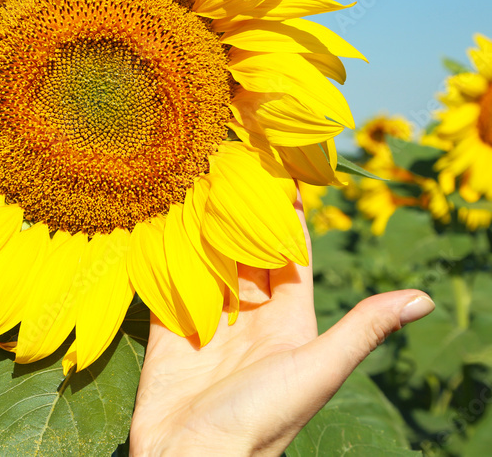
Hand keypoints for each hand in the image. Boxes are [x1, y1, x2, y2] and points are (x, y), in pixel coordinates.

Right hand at [128, 199, 433, 456]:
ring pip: (208, 260)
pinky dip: (167, 252)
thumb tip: (421, 299)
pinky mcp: (170, 328)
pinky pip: (171, 280)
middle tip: (230, 164)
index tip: (282, 172)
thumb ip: (360, 331)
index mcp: (288, 323)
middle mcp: (249, 316)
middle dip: (241, 211)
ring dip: (203, 225)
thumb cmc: (260, 421)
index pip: (290, 256)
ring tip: (196, 178)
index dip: (288, 216)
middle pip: (246, 252)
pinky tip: (162, 218)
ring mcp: (208, 321)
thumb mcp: (316, 370)